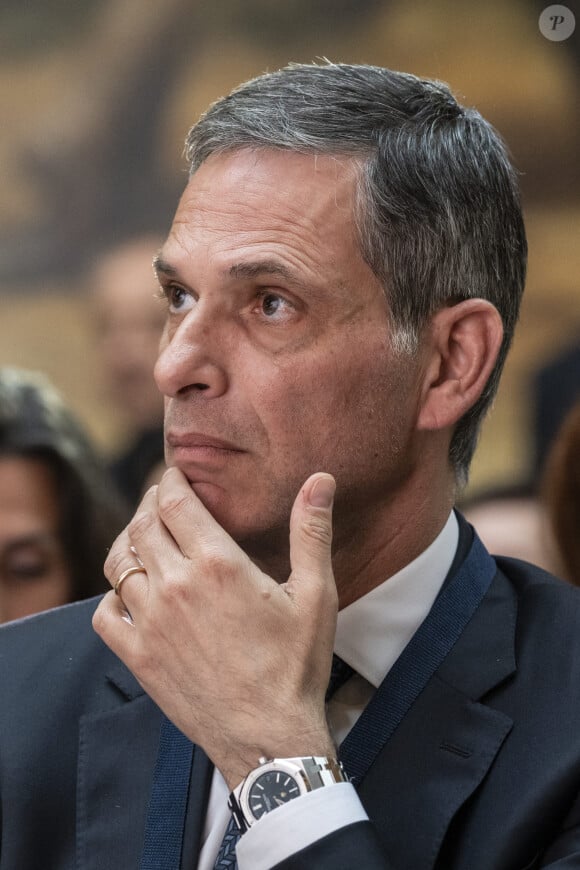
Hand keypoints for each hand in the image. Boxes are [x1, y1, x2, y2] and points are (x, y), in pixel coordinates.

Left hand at [93, 467, 337, 787]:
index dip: (171, 481)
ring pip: (120, 563)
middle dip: (150, 504)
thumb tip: (320, 479)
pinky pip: (104, 613)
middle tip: (163, 500)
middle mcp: (175, 586)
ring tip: (145, 538)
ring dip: (129, 542)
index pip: (175, 501)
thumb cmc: (296, 666)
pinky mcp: (138, 657)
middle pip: (143, 525)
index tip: (175, 475)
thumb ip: (311, 532)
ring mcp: (150, 623)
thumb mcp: (315, 595)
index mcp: (217, 564)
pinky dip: (112, 595)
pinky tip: (131, 594)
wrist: (268, 738)